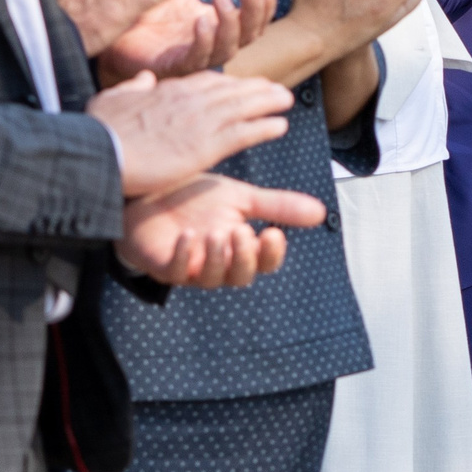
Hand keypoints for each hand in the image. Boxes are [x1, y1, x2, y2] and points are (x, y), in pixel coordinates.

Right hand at [89, 70, 294, 196]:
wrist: (99, 153)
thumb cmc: (98, 131)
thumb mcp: (110, 98)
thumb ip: (131, 88)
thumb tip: (143, 77)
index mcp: (167, 91)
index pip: (205, 82)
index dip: (227, 84)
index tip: (240, 85)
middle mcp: (188, 101)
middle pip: (231, 90)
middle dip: (255, 88)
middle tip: (275, 88)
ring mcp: (199, 122)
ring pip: (243, 107)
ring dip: (268, 102)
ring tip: (286, 100)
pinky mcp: (205, 146)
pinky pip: (243, 133)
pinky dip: (264, 127)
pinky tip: (280, 126)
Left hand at [99, 0, 278, 82]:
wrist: (108, 24)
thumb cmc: (146, 4)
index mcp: (217, 21)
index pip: (253, 18)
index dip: (263, 2)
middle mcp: (211, 40)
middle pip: (250, 34)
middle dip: (255, 9)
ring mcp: (194, 55)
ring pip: (228, 48)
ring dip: (231, 22)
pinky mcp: (172, 66)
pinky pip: (197, 59)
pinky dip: (204, 40)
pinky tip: (201, 20)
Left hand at [114, 174, 325, 288]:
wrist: (150, 193)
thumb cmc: (196, 200)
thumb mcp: (241, 197)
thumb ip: (278, 206)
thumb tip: (321, 212)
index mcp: (240, 247)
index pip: (264, 262)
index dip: (271, 253)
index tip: (273, 233)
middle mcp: (218, 262)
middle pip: (240, 276)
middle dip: (243, 257)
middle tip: (242, 232)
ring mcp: (190, 268)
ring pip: (210, 278)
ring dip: (216, 258)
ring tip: (216, 234)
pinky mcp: (163, 266)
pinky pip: (175, 272)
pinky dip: (182, 256)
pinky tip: (186, 237)